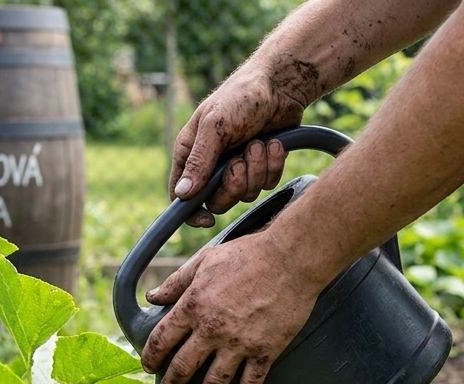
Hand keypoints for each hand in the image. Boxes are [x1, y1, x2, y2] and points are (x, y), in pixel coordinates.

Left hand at [139, 231, 322, 383]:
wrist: (291, 259)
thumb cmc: (247, 255)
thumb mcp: (204, 261)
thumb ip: (176, 282)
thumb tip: (152, 297)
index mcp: (193, 306)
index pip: (161, 339)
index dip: (151, 357)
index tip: (149, 366)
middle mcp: (212, 330)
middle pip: (183, 367)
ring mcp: (239, 344)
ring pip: (214, 383)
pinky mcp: (265, 351)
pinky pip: (250, 383)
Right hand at [170, 76, 305, 226]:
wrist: (281, 84)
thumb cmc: (240, 97)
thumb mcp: (214, 127)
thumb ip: (198, 161)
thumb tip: (182, 195)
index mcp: (190, 153)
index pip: (181, 196)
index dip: (192, 212)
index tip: (207, 219)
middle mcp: (212, 164)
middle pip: (217, 201)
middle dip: (233, 184)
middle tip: (241, 161)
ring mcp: (238, 166)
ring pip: (245, 194)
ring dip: (256, 170)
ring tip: (259, 143)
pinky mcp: (261, 165)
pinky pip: (266, 184)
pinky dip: (272, 166)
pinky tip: (274, 144)